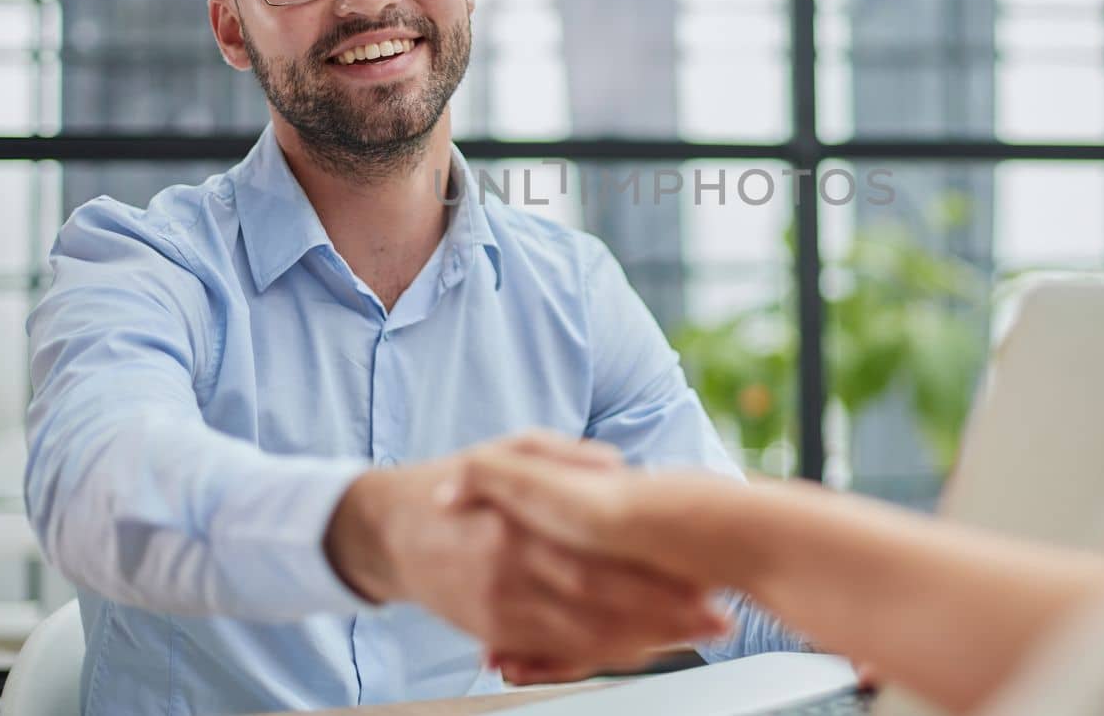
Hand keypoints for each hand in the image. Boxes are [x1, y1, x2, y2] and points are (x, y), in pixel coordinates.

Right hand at [323, 431, 730, 678]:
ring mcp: (499, 608)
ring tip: (693, 636)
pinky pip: (553, 653)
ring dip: (643, 640)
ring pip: (580, 636)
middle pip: (598, 601)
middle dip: (663, 614)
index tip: (702, 573)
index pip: (597, 554)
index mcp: (517, 521)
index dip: (652, 570)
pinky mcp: (491, 632)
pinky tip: (640, 648)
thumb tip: (617, 466)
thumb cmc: (454, 486)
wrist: (388, 530)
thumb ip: (563, 457)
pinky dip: (599, 654)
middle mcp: (509, 570)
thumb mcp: (506, 449)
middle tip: (715, 617)